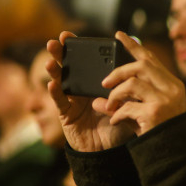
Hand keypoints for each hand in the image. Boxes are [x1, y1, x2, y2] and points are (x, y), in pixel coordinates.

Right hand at [46, 32, 135, 151]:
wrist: (110, 152)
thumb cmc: (118, 126)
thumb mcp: (127, 103)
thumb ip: (129, 88)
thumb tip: (134, 68)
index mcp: (95, 83)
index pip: (86, 62)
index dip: (79, 48)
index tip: (73, 34)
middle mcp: (81, 89)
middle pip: (70, 66)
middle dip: (62, 51)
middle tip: (60, 38)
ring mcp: (72, 100)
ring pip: (60, 80)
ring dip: (54, 68)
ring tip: (51, 57)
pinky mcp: (66, 114)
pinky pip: (59, 101)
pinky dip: (55, 92)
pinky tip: (52, 83)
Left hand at [102, 31, 185, 134]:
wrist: (175, 154)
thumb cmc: (159, 133)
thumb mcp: (144, 113)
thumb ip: (125, 103)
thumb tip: (98, 100)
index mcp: (172, 85)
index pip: (151, 59)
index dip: (134, 46)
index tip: (119, 35)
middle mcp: (171, 89)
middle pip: (141, 66)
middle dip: (119, 71)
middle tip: (104, 82)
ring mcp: (165, 100)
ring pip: (132, 83)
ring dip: (115, 94)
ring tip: (109, 105)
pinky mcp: (155, 113)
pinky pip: (128, 107)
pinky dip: (117, 114)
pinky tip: (114, 121)